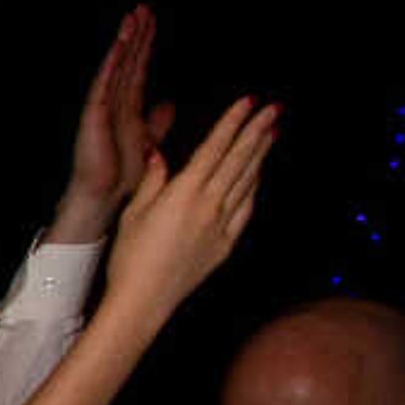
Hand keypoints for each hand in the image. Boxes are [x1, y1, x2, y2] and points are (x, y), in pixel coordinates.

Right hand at [55, 6, 170, 245]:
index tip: (153, 22)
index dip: (146, 46)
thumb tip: (169, 103)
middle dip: (137, 35)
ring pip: (117, 68)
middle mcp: (116, 104)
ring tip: (133, 16)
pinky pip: (105, 83)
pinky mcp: (96, 115)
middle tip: (144, 8)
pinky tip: (121, 45)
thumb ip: (156, 123)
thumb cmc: (122, 179)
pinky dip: (112, 63)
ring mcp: (104, 108)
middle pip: (129, 63)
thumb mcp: (149, 144)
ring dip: (125, 41)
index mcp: (129, 109)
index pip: (139, 70)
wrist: (103, 199)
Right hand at [101, 97, 280, 324]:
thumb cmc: (130, 258)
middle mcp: (209, 205)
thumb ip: (153, 181)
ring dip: (260, 155)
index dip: (232, 123)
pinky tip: (257, 176)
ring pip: (247, 182)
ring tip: (271, 133)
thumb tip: (161, 155)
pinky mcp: (225, 244)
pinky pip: (246, 209)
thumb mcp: (134, 213)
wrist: (143, 301)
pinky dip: (253, 188)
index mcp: (184, 193)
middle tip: (274, 110)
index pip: (214, 148)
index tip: (248, 102)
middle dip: (257, 131)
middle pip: (239, 160)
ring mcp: (221, 225)